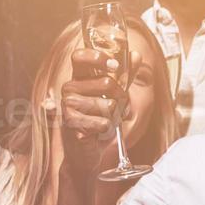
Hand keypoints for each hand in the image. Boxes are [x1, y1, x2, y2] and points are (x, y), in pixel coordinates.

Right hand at [58, 47, 124, 180]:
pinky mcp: (70, 122)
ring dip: (114, 115)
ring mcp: (68, 105)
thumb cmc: (99, 119)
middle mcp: (69, 88)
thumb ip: (125, 75)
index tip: (114, 65)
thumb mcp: (115, 95)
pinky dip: (107, 128)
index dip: (98, 57)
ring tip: (104, 119)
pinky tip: (97, 130)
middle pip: (108, 82)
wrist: (86, 150)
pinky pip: (103, 121)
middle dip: (120, 97)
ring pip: (109, 104)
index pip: (80, 56)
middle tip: (114, 107)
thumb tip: (136, 55)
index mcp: (78, 78)